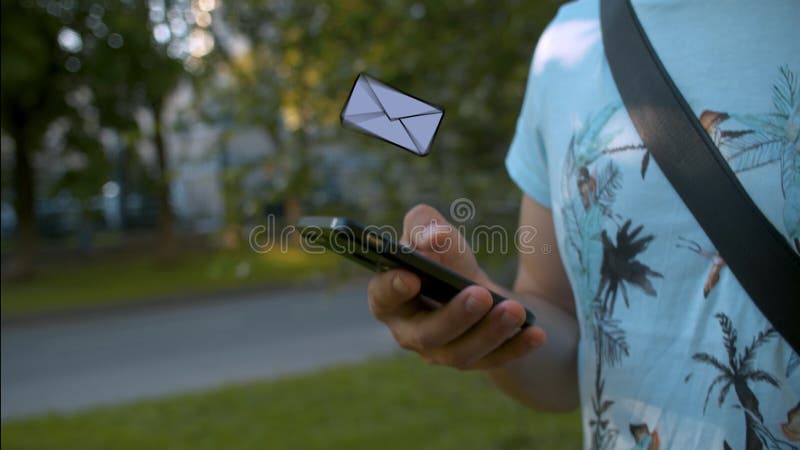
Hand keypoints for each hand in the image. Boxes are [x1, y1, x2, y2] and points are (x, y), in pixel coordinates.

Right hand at [367, 204, 545, 369]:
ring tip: (515, 310)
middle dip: (454, 316)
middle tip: (479, 294)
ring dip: (490, 332)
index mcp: (390, 299)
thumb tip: (433, 238)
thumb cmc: (442, 257)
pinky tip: (536, 332)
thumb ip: (425, 225)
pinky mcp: (475, 360)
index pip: (383, 298)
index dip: (394, 289)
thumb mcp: (433, 232)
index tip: (412, 276)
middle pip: (427, 334)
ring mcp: (442, 352)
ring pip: (462, 352)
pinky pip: (495, 360)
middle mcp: (411, 332)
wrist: (472, 286)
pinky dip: (516, 348)